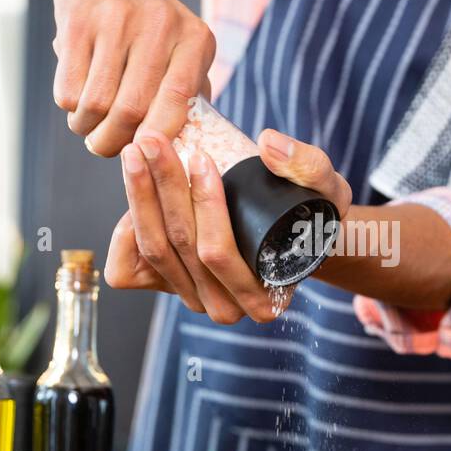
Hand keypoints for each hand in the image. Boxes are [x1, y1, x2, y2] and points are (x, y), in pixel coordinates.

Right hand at [51, 0, 215, 156]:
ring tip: (90, 124)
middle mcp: (159, 26)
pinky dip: (70, 107)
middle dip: (114, 141)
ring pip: (96, 105)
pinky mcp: (76, 24)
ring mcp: (115, 21)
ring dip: (88, 128)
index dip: (158, 137)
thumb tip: (186, 146)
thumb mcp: (182, 47)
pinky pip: (68, 90)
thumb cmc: (148, 23)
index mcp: (195, 38)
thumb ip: (190, 92)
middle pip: (131, 110)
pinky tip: (77, 98)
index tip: (145, 153)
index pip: (178, 101)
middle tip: (106, 145)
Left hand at [105, 128, 351, 323]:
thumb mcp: (327, 189)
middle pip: (180, 247)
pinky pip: (127, 271)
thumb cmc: (310, 217)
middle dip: (163, 188)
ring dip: (139, 196)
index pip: (220, 253)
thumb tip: (269, 143)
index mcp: (265, 298)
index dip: (204, 203)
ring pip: (152, 251)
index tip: (199, 155)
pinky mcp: (164, 290)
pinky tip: (138, 191)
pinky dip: (123, 231)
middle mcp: (226, 309)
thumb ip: (309, 165)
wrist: (291, 236)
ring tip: (138, 151)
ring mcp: (192, 301)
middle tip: (154, 141)